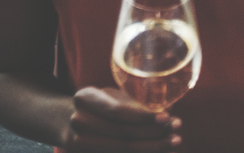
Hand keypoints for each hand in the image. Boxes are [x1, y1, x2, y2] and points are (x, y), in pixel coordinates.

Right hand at [59, 87, 180, 149]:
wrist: (66, 121)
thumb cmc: (99, 105)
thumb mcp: (111, 96)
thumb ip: (134, 103)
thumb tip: (170, 110)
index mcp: (85, 98)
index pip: (118, 111)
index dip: (143, 117)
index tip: (167, 117)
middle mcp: (78, 121)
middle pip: (122, 134)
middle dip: (153, 134)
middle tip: (177, 130)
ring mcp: (78, 143)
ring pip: (121, 149)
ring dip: (151, 147)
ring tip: (173, 141)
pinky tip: (157, 150)